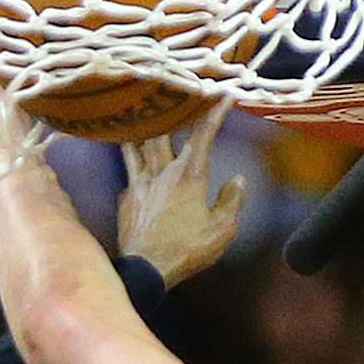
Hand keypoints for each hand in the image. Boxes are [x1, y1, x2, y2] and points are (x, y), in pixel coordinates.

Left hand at [116, 100, 244, 286]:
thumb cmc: (187, 250)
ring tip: (140, 112)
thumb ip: (231, 201)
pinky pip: (128, 172)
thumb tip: (238, 181)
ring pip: (136, 144)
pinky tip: (133, 159)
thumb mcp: (222, 230)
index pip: (203, 135)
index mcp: (189, 176)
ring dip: (140, 127)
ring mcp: (139, 183)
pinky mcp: (126, 198)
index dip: (214, 111)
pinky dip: (132, 160)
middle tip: (170, 93)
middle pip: (161, 130)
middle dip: (168, 110)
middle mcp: (161, 172)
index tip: (223, 94)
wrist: (145, 270)